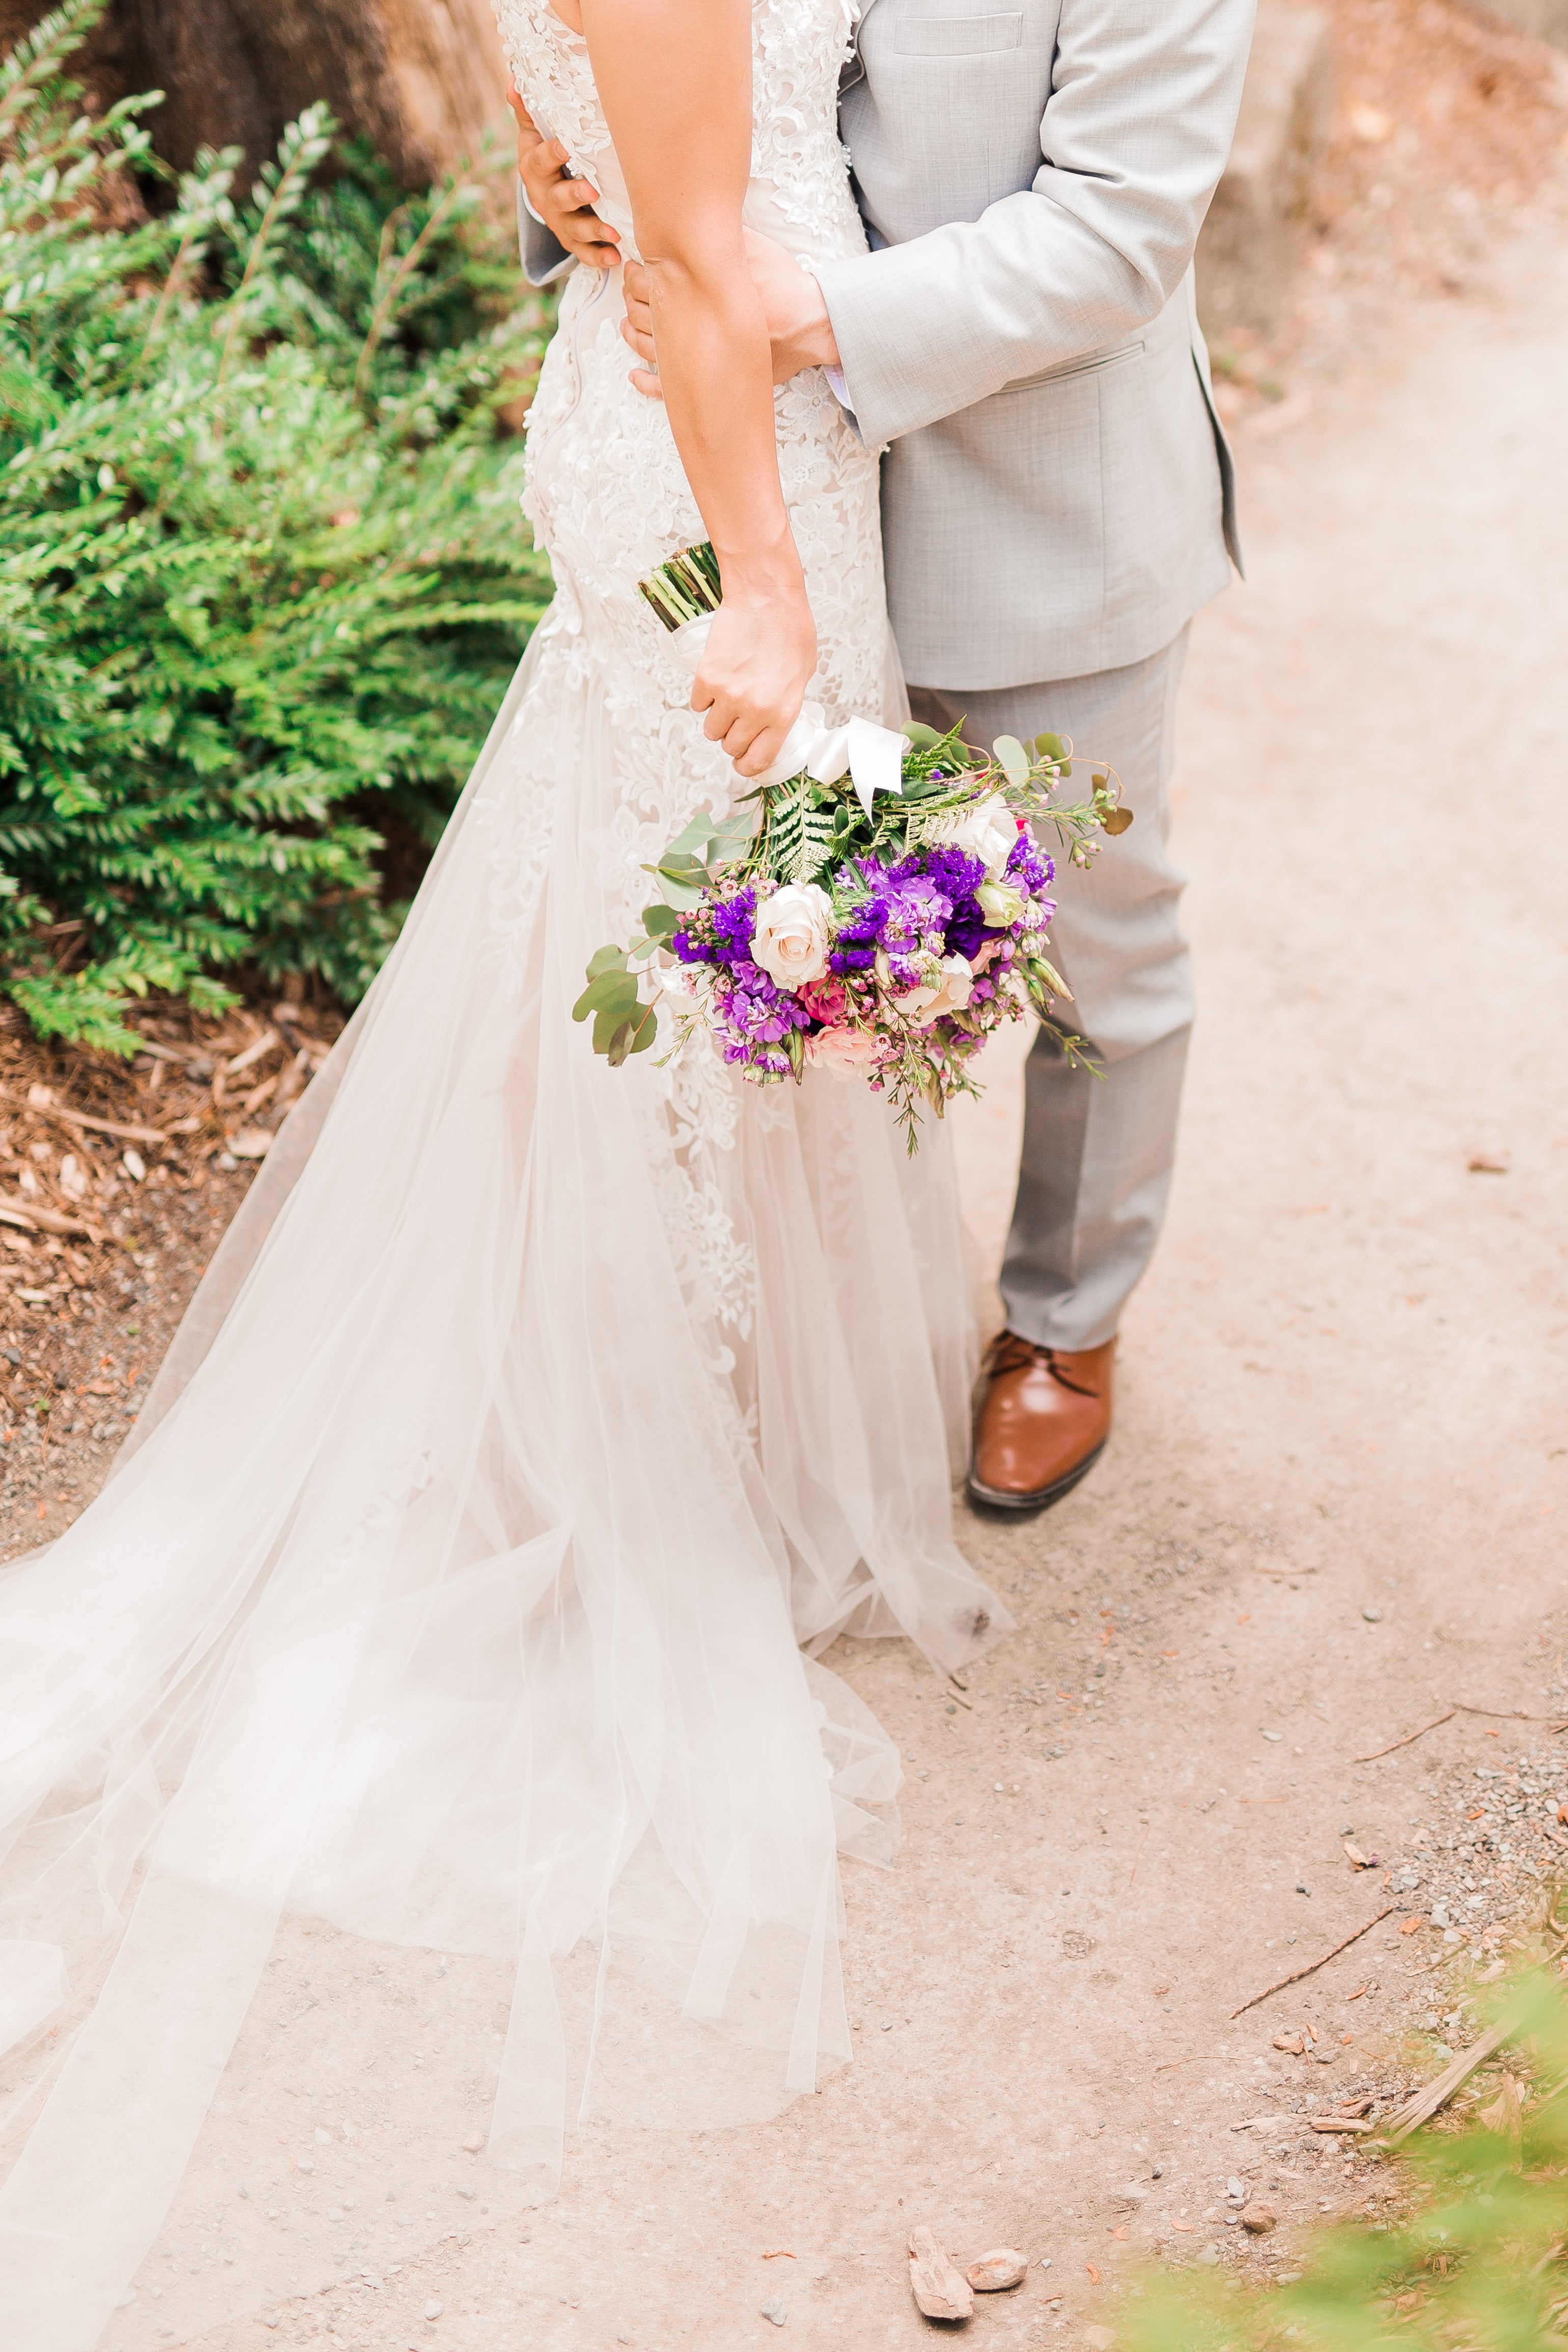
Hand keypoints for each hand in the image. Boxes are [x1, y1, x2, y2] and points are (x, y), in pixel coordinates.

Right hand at [505, 83, 620, 270]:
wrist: (545, 192)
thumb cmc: (546, 156)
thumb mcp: (535, 134)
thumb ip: (529, 111)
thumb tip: (516, 79)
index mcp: (535, 168)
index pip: (540, 160)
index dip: (552, 153)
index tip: (566, 145)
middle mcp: (545, 197)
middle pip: (558, 198)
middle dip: (575, 196)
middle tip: (593, 192)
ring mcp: (559, 222)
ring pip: (573, 229)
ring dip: (593, 231)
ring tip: (614, 232)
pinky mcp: (572, 241)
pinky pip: (584, 253)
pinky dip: (598, 257)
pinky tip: (614, 257)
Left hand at [620, 229, 839, 397]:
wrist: (811, 323)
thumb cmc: (784, 283)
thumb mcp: (751, 247)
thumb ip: (720, 237)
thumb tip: (696, 221)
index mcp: (697, 291)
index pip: (646, 283)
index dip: (633, 275)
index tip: (633, 269)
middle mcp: (692, 327)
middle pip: (641, 314)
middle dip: (630, 301)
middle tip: (630, 292)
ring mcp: (700, 358)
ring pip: (648, 349)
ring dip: (631, 336)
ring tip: (626, 326)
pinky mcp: (713, 380)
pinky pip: (670, 390)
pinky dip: (648, 384)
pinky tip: (636, 376)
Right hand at [691, 556, 816, 778]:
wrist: (765, 596)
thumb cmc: (791, 629)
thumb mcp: (803, 675)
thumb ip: (787, 705)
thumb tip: (772, 725)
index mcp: (782, 713)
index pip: (758, 760)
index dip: (748, 766)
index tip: (743, 763)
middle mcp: (754, 710)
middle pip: (730, 747)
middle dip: (733, 739)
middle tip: (738, 722)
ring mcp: (727, 695)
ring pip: (711, 730)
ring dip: (717, 721)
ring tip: (727, 699)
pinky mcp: (706, 678)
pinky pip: (697, 704)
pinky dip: (704, 698)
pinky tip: (717, 679)